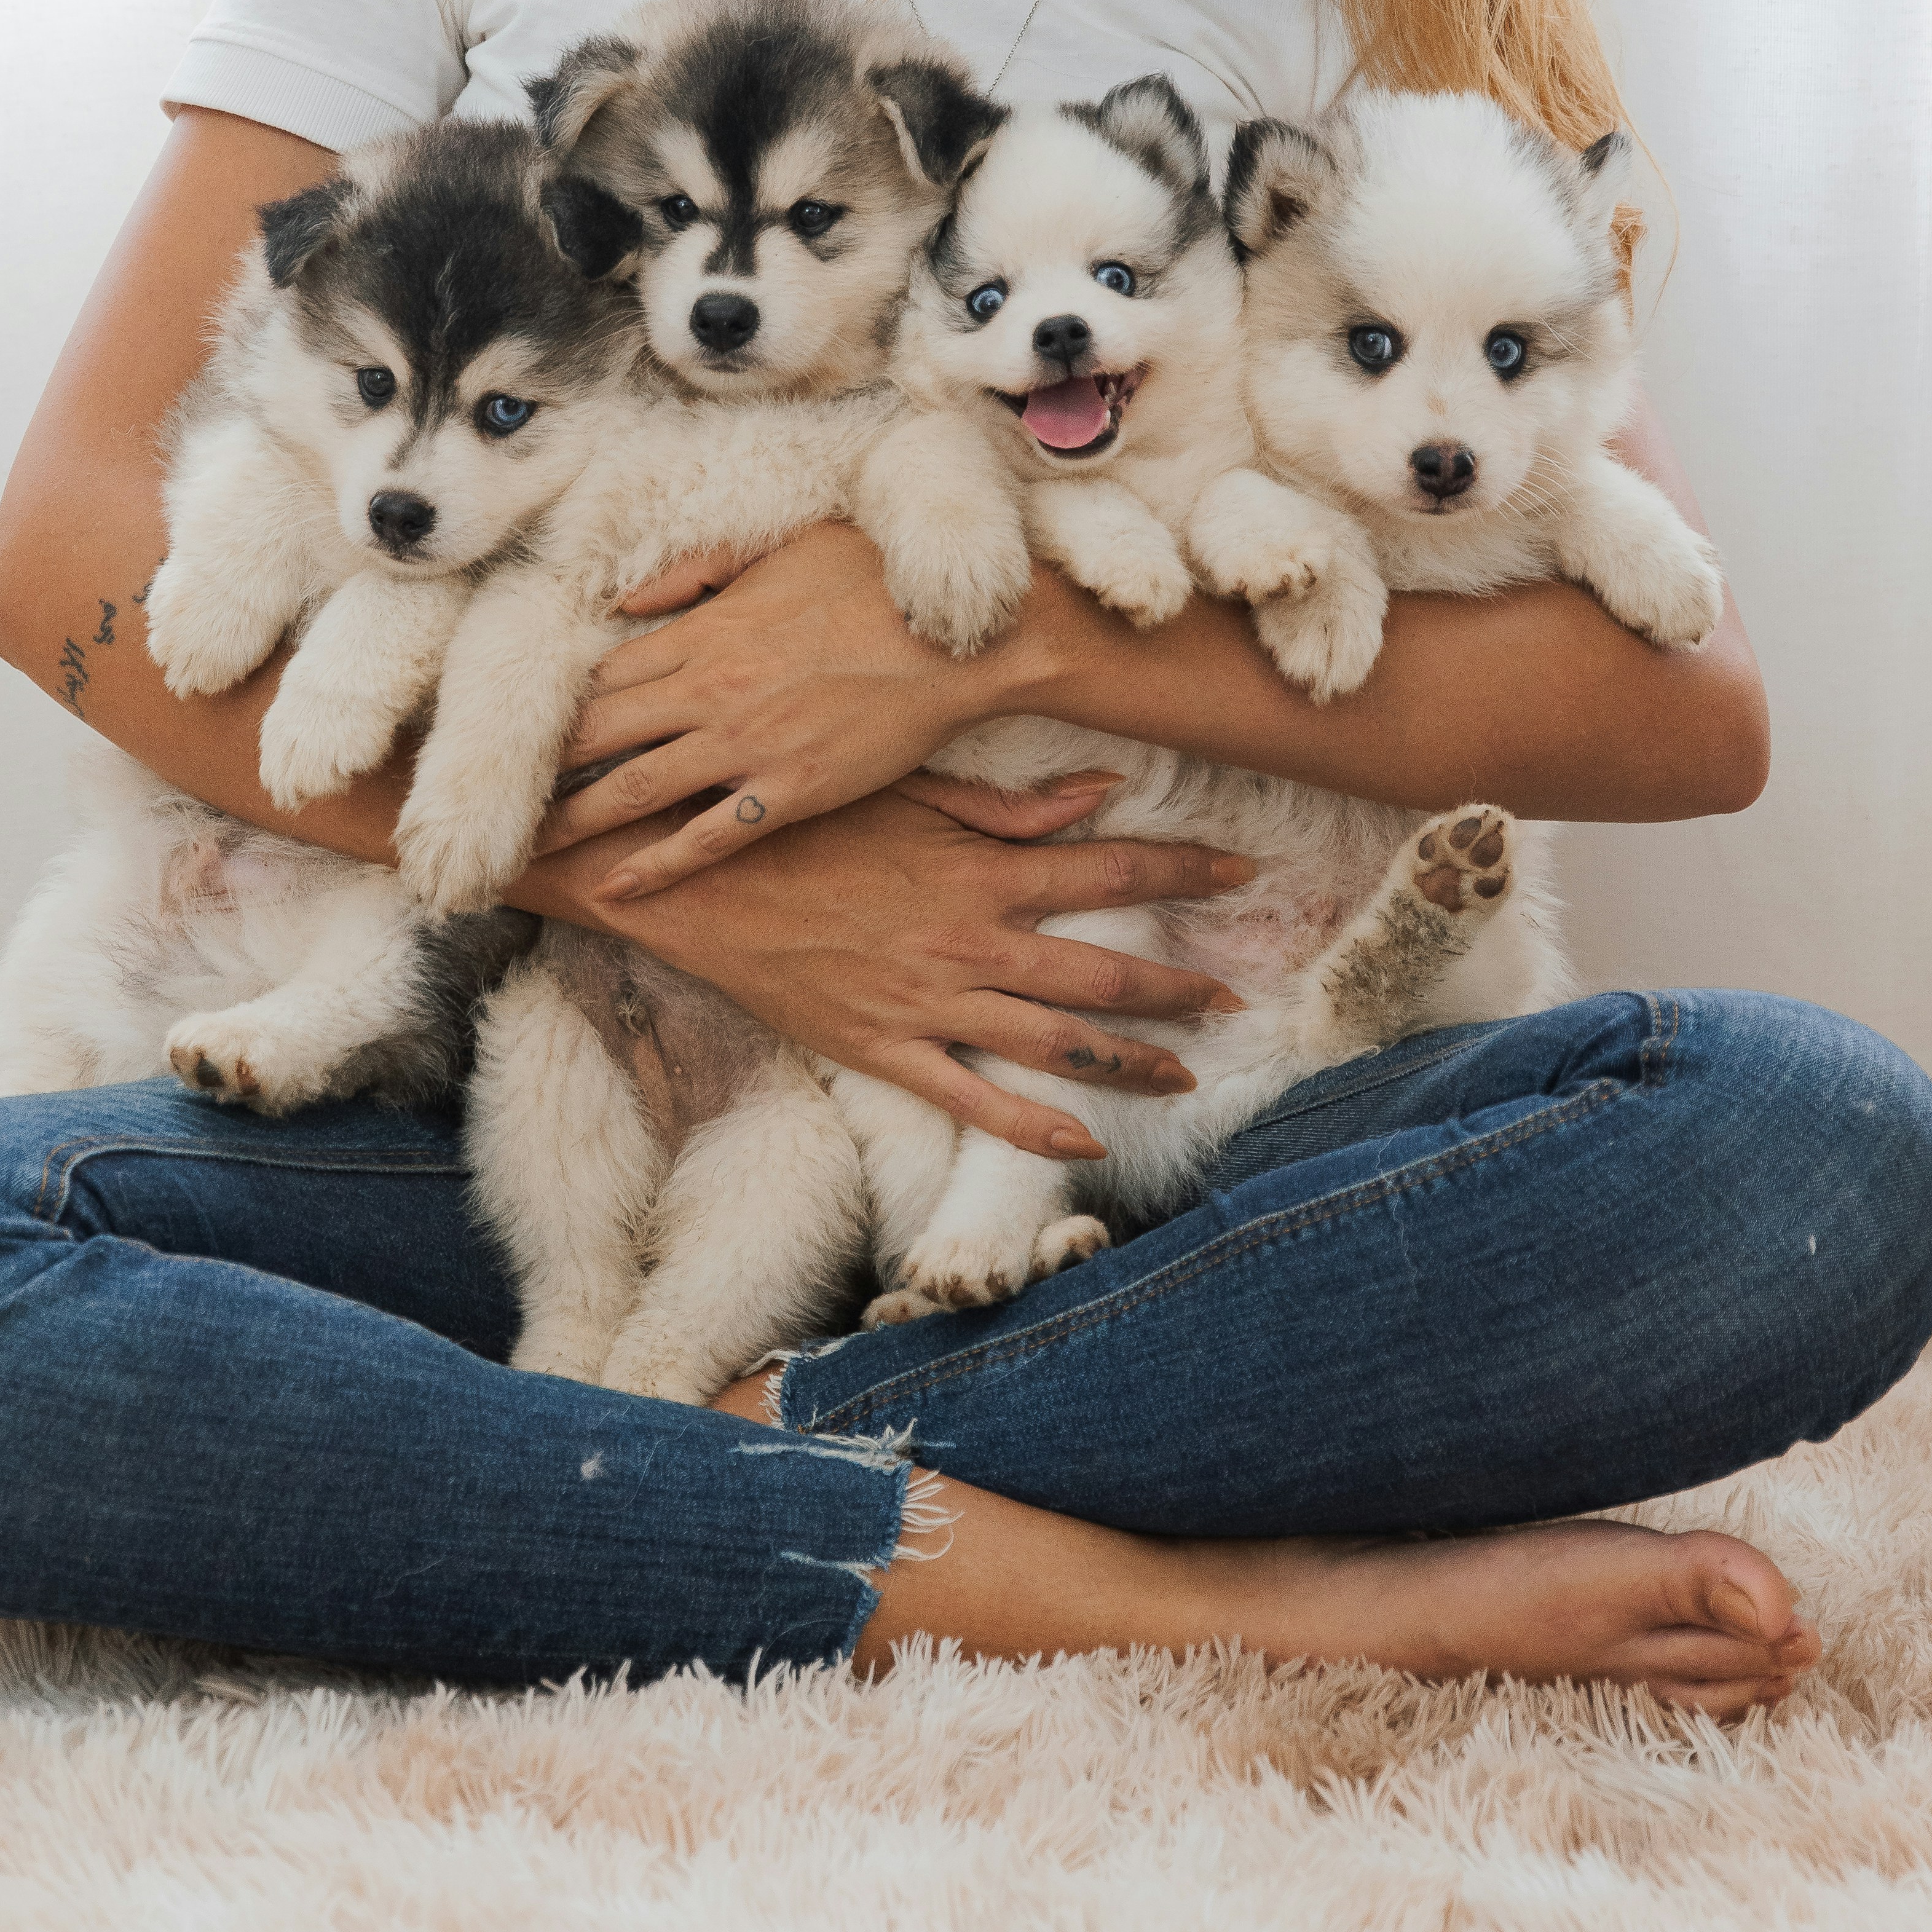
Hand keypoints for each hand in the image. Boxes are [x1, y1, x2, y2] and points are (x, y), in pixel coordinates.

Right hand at [522, 775, 1252, 1161]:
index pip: (1111, 873)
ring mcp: (927, 1002)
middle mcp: (968, 942)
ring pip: (1055, 1047)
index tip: (1241, 871)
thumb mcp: (908, 790)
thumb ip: (1010, 805)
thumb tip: (1102, 791)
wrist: (690, 876)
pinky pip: (972, 1101)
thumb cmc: (802, 819)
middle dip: (1178, 989)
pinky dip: (1034, 1128)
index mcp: (980, 870)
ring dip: (1131, 1063)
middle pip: (1101, 976)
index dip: (1185, 874)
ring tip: (1185, 1074)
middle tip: (1234, 996)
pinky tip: (1084, 1141)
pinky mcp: (882, 1048)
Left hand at [540, 519, 1023, 897]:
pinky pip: (707, 838)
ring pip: (632, 791)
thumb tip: (625, 600)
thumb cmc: (878, 580)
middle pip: (596, 736)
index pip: (601, 675)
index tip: (513, 732)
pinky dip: (656, 865)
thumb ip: (697, 571)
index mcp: (702, 631)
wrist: (962, 639)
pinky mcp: (788, 793)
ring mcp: (744, 746)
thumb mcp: (781, 549)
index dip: (552, 709)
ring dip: (572, 824)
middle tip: (491, 804)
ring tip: (527, 853)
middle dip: (538, 772)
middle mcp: (708, 690)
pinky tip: (617, 887)